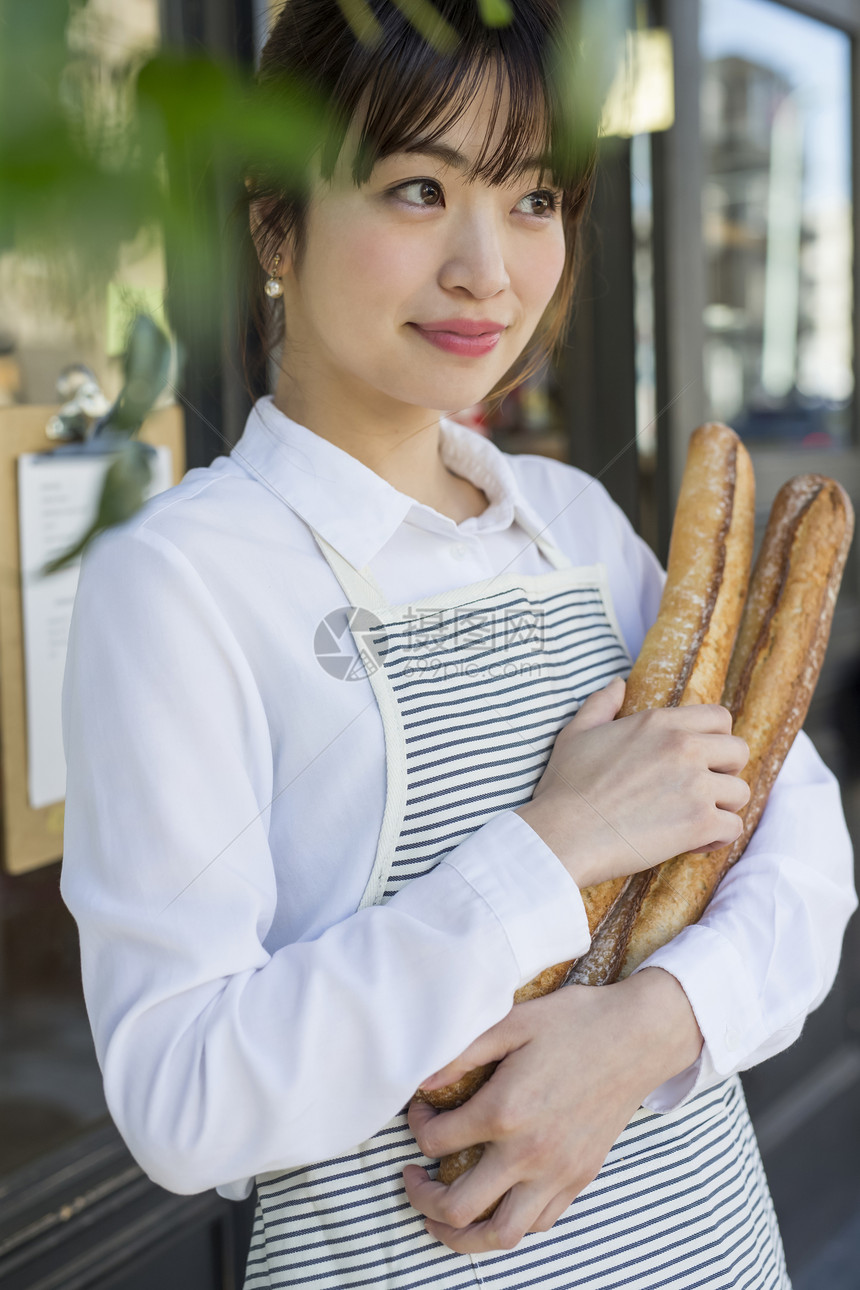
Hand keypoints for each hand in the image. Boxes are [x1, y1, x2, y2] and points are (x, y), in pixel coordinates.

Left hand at [403, 968, 702, 1253]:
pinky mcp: (580, 1178)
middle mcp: (529, 1153)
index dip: (416, 1127)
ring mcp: (558, 1172)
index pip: (436, 1140)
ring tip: (444, 1218)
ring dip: (463, 1236)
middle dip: (422, 1201)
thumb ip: (462, 1053)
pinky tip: (497, 1201)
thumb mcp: (512, 1022)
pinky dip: (509, 1223)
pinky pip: (539, 1222)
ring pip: (501, 1234)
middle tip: (412, 1181)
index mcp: (505, 1110)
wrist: (639, 1036)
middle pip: (459, 1209)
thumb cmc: (575, 1022)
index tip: (420, 1112)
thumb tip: (423, 1082)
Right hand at [514, 677, 750, 888]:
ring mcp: (696, 785)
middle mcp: (684, 747)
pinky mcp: (700, 823)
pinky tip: (691, 841)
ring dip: (721, 807)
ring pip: (740, 792)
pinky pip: (733, 828)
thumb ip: (601, 704)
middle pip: (739, 751)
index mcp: (660, 723)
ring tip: (693, 818)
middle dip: (725, 771)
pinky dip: (717, 837)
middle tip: (699, 790)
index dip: (715, 738)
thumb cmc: (566, 786)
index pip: (719, 717)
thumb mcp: (576, 733)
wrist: (564, 833)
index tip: (699, 758)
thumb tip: (617, 683)